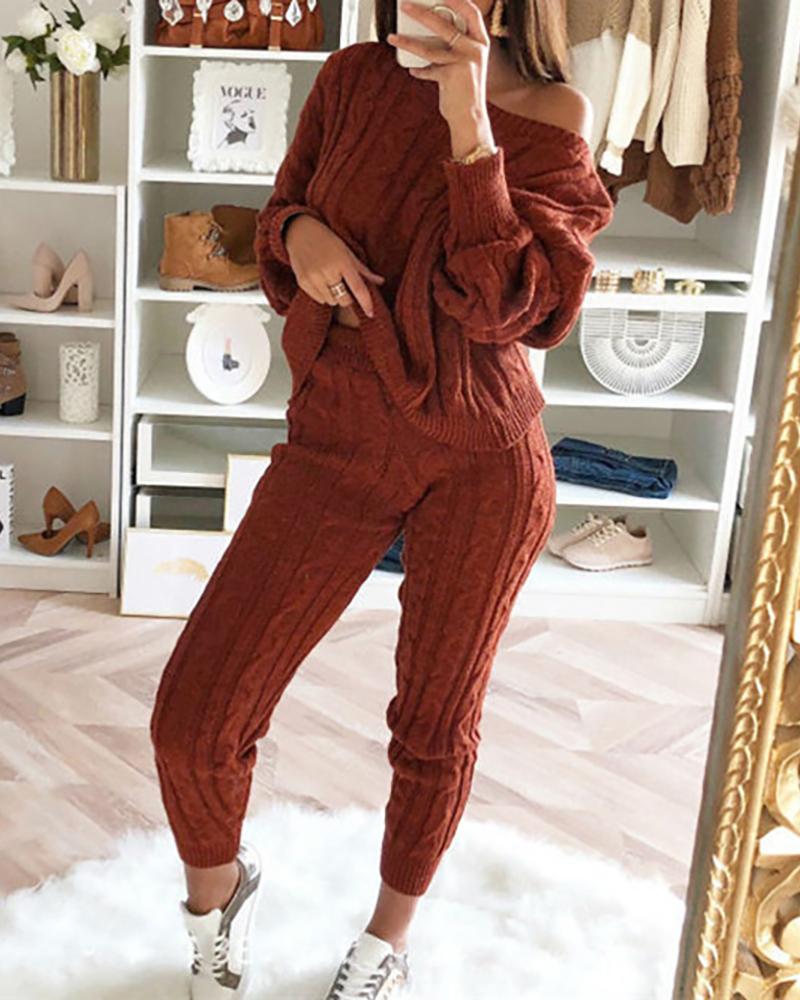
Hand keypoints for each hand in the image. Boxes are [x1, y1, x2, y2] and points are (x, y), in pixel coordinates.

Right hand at [284, 214, 384, 317]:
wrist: (300, 232)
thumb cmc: (326, 240)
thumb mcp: (347, 252)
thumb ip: (363, 270)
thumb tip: (381, 282)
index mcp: (343, 262)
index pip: (358, 288)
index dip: (366, 303)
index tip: (371, 314)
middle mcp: (328, 271)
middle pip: (344, 300)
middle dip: (347, 298)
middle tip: (344, 286)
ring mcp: (314, 278)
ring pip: (331, 302)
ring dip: (334, 296)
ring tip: (330, 281)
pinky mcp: (303, 282)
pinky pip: (319, 300)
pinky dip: (323, 295)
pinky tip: (320, 282)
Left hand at [387, 0, 494, 149]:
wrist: (471, 117)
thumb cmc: (466, 90)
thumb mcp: (467, 64)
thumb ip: (454, 47)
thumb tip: (429, 32)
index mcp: (481, 43)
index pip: (471, 12)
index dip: (457, 0)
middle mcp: (474, 49)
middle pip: (444, 23)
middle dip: (421, 13)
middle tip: (405, 6)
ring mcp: (463, 62)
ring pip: (429, 48)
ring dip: (407, 41)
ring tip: (392, 37)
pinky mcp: (450, 75)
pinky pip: (428, 69)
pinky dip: (419, 71)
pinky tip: (413, 70)